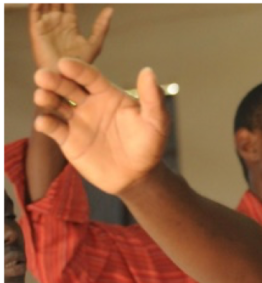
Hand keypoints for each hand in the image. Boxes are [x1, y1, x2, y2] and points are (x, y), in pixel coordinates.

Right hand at [30, 2, 112, 69]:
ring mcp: (46, 25)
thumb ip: (101, 26)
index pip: (67, 2)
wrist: (67, 78)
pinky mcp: (36, 30)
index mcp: (69, 23)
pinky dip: (37, 2)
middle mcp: (56, 22)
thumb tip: (110, 9)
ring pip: (44, 2)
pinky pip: (34, 11)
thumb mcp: (95, 43)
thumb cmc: (82, 64)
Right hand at [33, 58, 168, 195]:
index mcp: (108, 94)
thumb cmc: (149, 145)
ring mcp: (78, 121)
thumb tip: (148, 71)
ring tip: (42, 96)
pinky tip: (44, 122)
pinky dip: (46, 124)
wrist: (138, 176)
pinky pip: (54, 129)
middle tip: (42, 76)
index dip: (77, 69)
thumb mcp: (156, 121)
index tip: (64, 64)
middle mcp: (90, 104)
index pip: (89, 76)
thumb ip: (152, 97)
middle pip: (68, 87)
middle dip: (54, 80)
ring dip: (46, 98)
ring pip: (56, 104)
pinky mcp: (69, 141)